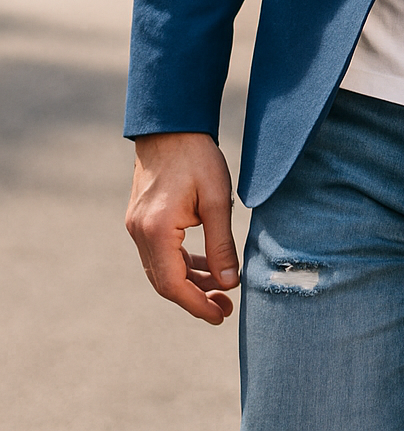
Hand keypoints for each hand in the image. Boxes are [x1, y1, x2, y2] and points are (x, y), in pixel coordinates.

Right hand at [126, 132, 239, 324]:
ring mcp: (136, 226)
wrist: (171, 125)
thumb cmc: (197, 157)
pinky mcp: (141, 218)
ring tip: (220, 289)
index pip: (173, 285)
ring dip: (189, 282)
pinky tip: (203, 266)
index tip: (220, 316)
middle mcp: (139, 233)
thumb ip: (222, 244)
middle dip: (195, 298)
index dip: (197, 305)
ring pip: (161, 269)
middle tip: (225, 307)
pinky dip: (180, 263)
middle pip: (164, 282)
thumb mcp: (216, 200)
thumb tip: (230, 283)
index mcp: (156, 230)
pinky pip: (159, 253)